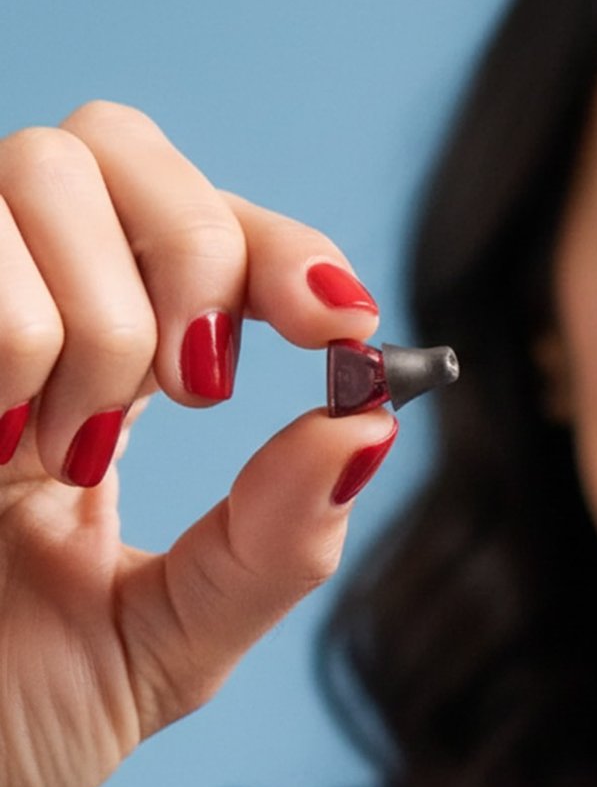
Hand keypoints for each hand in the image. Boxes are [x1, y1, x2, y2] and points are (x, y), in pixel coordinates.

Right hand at [0, 100, 397, 786]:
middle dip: (192, 254)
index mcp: (82, 370)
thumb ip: (275, 544)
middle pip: (112, 141)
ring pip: (37, 170)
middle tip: (182, 395)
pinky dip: (8, 350)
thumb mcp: (166, 646)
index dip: (282, 248)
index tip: (339, 324)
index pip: (199, 224)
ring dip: (90, 322)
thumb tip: (369, 422)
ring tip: (50, 453)